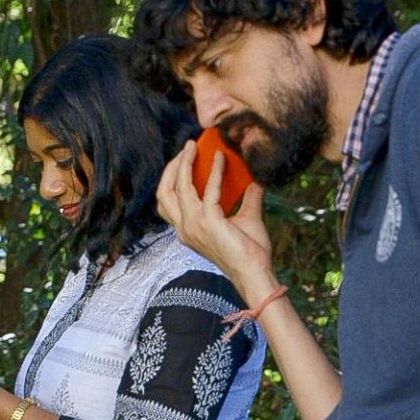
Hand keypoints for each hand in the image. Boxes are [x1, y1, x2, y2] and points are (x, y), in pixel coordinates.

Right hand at [156, 140, 274, 294]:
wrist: (255, 272)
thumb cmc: (249, 252)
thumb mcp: (246, 219)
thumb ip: (248, 199)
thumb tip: (255, 180)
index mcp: (186, 230)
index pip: (168, 201)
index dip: (171, 178)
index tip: (183, 159)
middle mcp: (184, 228)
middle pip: (164, 192)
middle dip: (171, 167)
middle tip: (186, 149)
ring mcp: (193, 225)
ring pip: (178, 186)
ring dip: (185, 163)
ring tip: (193, 147)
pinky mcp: (208, 222)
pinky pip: (209, 190)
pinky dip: (215, 171)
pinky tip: (222, 159)